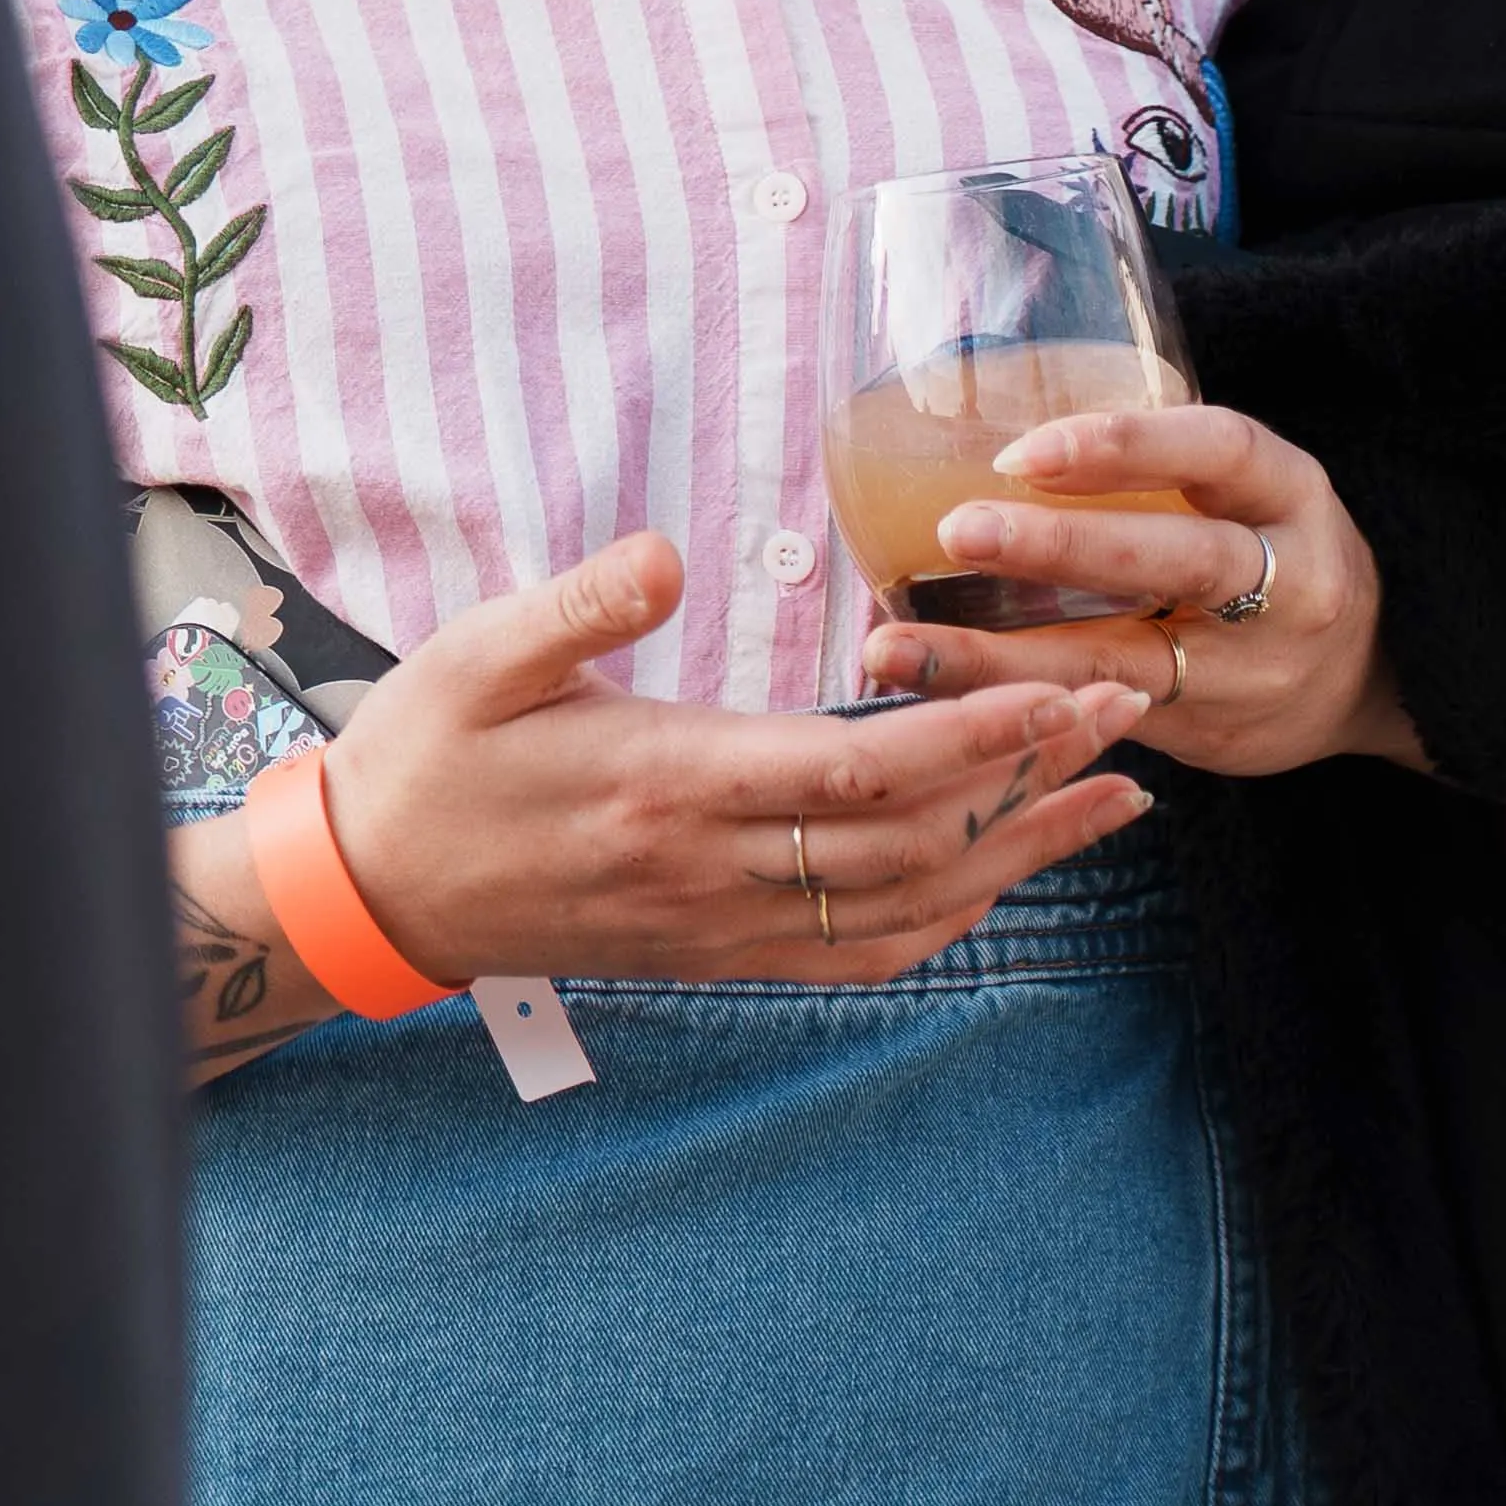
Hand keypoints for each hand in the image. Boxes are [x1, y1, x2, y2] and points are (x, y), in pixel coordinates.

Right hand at [227, 531, 1145, 1029]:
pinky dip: (951, 919)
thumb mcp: (473, 655)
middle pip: (914, 840)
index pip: (856, 770)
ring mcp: (722, 922)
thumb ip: (575, 606)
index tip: (1060, 694)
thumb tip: (661, 553)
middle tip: (1127, 715)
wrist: (378, 888)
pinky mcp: (718, 950)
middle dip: (1033, 780)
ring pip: (908, 906)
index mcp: (667, 780)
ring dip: (1022, 855)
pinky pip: (861, 953)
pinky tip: (1003, 879)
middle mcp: (713, 866)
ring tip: (1113, 800)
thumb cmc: (426, 755)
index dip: (973, 737)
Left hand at [861, 397, 1421, 778]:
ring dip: (998, 661)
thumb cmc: (1263, 547)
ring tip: (891, 647)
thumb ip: (1146, 463)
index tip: (1022, 450)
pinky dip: (1016, 712)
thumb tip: (963, 402)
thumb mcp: (1239, 488)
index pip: (1220, 450)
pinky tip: (933, 704)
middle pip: (1175, 562)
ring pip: (1122, 663)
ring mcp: (1255, 672)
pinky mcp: (1212, 737)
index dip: (1124, 447)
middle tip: (954, 529)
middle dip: (1059, 548)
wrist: (1372, 677)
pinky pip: (1105, 721)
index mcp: (1289, 493)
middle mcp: (1289, 583)